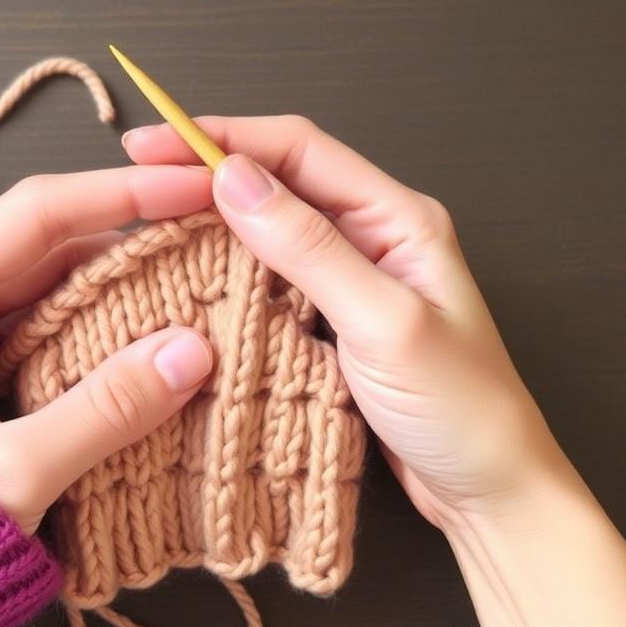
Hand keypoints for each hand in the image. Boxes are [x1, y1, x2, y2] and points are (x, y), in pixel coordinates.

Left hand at [0, 165, 214, 534]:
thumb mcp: (8, 473)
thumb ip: (103, 411)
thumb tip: (193, 352)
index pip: (33, 216)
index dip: (120, 194)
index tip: (194, 185)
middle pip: (47, 247)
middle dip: (129, 242)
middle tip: (208, 241)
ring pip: (53, 292)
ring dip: (121, 293)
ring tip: (196, 291)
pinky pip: (49, 337)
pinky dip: (101, 338)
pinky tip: (154, 345)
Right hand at [123, 115, 625, 626]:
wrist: (488, 490)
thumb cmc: (459, 408)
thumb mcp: (383, 323)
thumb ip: (310, 248)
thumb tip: (234, 177)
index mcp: (398, 217)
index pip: (300, 149)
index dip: (223, 137)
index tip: (154, 142)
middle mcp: (375, 234)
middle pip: (282, 180)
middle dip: (210, 170)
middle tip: (137, 178)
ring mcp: (354, 278)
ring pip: (274, 228)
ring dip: (218, 218)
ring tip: (154, 219)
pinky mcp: (336, 319)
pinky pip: (275, 277)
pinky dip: (234, 268)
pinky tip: (197, 275)